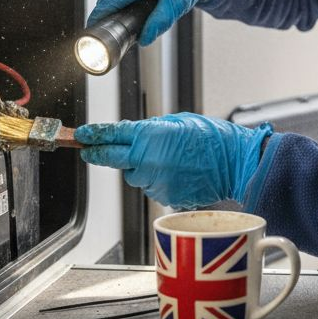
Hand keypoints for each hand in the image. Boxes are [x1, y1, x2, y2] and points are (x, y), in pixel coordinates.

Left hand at [75, 113, 271, 208]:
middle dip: (98, 153)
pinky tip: (177, 172)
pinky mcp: (164, 196)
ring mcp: (155, 181)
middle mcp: (147, 160)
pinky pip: (152, 187)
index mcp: (150, 136)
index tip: (81, 135)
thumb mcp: (178, 122)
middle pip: (112, 158)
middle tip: (89, 150)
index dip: (93, 135)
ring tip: (166, 160)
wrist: (235, 163)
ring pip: (134, 176)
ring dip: (141, 168)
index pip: (111, 134)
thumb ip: (151, 129)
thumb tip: (133, 134)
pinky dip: (158, 180)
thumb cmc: (212, 139)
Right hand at [87, 0, 222, 45]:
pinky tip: (134, 7)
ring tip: (133, 19)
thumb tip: (143, 40)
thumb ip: (159, 23)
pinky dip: (121, 0)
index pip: (109, 0)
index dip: (98, 19)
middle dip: (111, 17)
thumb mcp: (177, 3)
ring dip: (117, 8)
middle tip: (120, 36)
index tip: (92, 34)